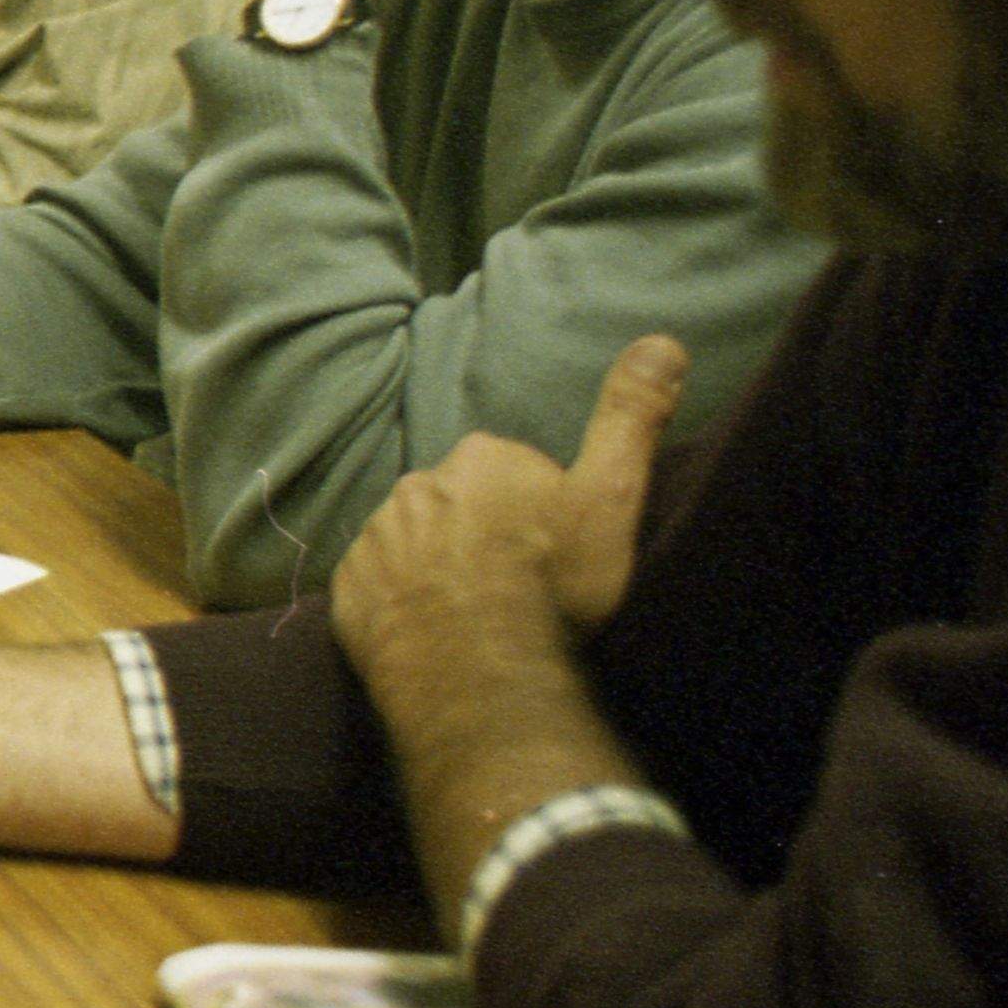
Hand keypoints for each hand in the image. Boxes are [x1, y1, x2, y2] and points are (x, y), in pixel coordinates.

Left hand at [332, 334, 686, 683]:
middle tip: (514, 585)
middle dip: (479, 535)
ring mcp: (374, 539)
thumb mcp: (611, 496)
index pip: (510, 472)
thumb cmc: (552, 580)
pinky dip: (396, 605)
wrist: (479, 666)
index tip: (552, 551)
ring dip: (435, 569)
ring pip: (411, 544)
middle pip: (456, 506)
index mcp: (481, 457)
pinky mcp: (346, 592)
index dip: (536, 512)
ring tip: (472, 615)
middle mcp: (416, 485)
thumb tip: (662, 341)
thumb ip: (631, 418)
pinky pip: (374, 589)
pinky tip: (430, 633)